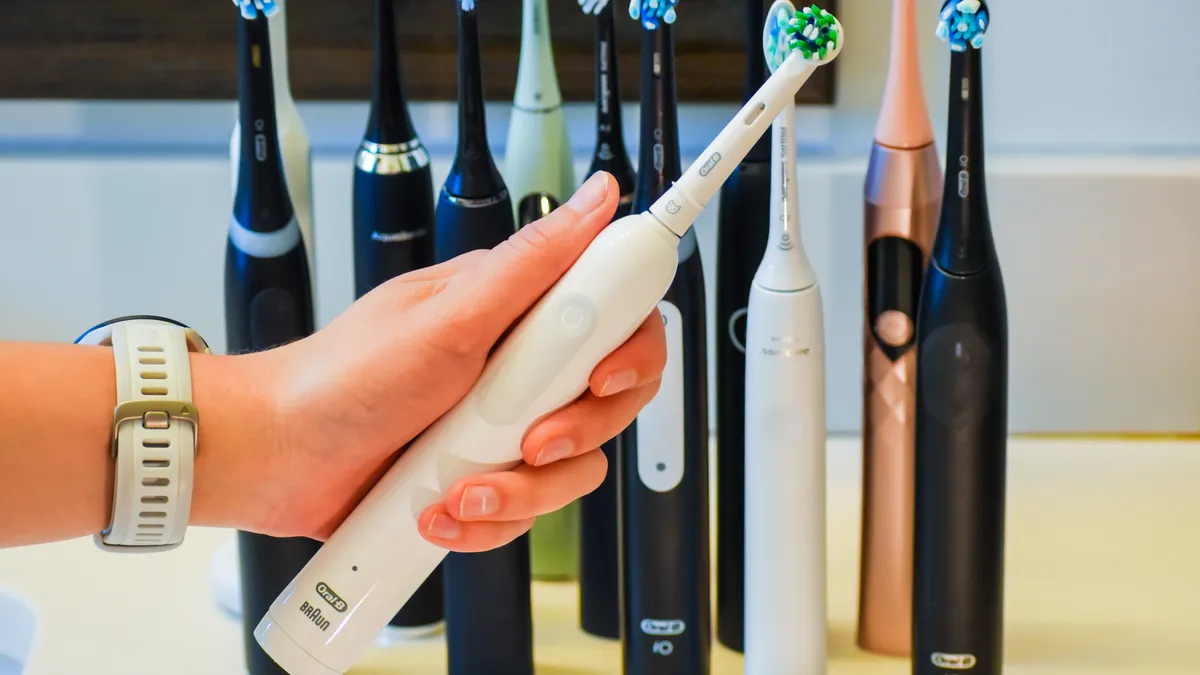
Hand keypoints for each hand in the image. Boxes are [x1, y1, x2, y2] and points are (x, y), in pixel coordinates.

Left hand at [231, 172, 664, 551]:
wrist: (277, 458)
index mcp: (517, 312)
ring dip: (519, 492)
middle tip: (530, 439)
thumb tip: (596, 197)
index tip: (600, 376)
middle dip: (576, 433)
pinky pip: (525, 513)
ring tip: (462, 488)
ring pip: (571, 469)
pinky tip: (439, 509)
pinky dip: (485, 521)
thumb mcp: (448, 314)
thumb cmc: (343, 376)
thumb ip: (533, 262)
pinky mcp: (483, 480)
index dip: (629, 352)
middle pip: (609, 402)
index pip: (615, 318)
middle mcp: (518, 368)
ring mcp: (501, 428)